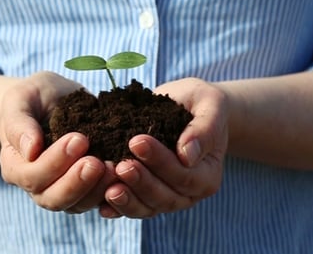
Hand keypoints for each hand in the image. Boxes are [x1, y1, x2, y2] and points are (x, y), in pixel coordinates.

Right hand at [0, 71, 115, 212]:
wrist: (58, 100)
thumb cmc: (36, 96)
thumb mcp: (22, 97)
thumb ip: (19, 122)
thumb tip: (30, 150)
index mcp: (15, 166)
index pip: (32, 175)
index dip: (55, 162)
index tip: (79, 139)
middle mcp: (36, 185)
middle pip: (53, 199)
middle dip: (77, 182)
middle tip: (98, 162)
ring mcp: (61, 191)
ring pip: (76, 205)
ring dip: (96, 189)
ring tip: (114, 167)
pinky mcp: (85, 190)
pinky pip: (96, 201)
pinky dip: (110, 192)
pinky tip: (123, 175)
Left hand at [100, 78, 228, 217]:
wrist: (186, 107)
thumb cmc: (199, 104)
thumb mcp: (209, 106)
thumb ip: (203, 129)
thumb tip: (186, 156)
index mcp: (207, 174)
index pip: (185, 175)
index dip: (161, 161)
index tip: (137, 141)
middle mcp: (189, 193)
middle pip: (165, 197)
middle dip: (141, 182)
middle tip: (121, 165)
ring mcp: (167, 198)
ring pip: (148, 208)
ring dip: (128, 200)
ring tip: (109, 189)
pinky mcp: (146, 198)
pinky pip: (133, 208)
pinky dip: (117, 209)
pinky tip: (102, 206)